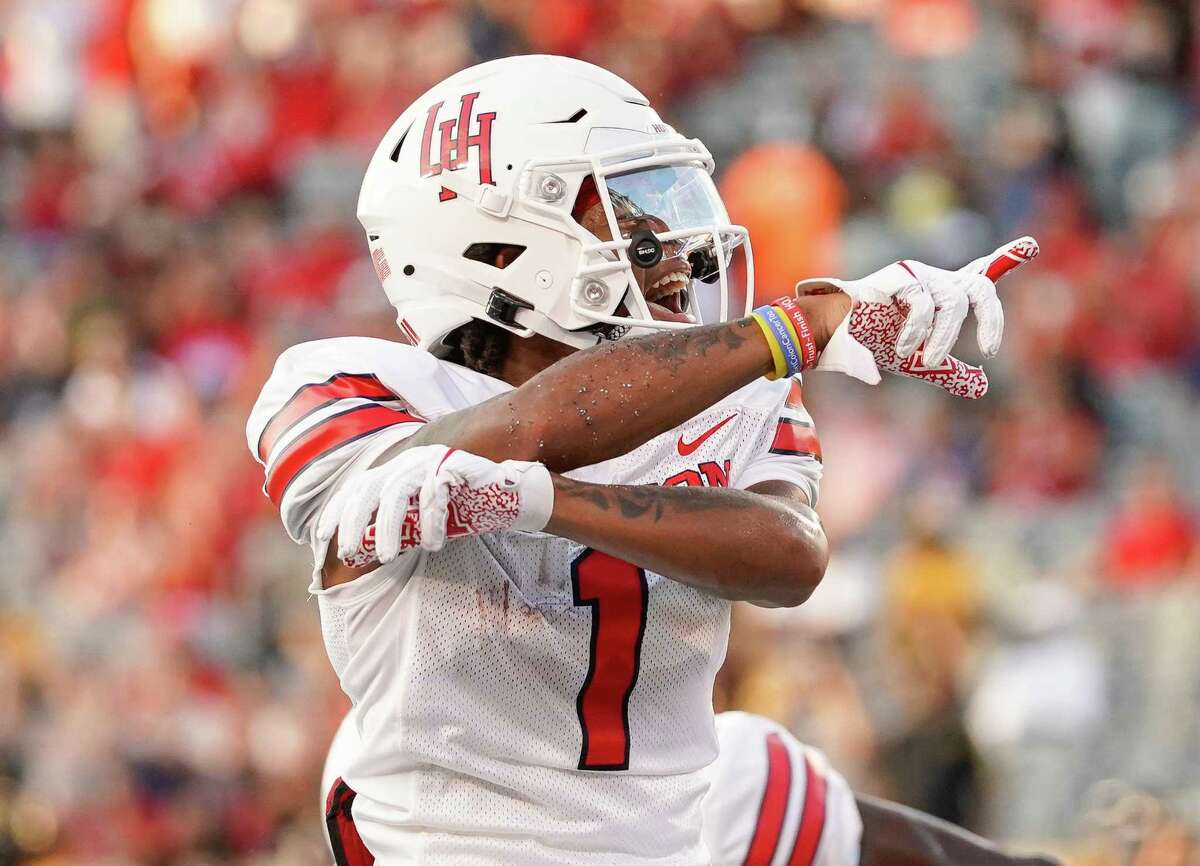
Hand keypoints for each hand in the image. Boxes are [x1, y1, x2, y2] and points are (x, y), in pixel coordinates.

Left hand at [316, 445, 553, 564]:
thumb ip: (395, 527)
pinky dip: (431, 522)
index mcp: (396, 471)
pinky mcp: (451, 464)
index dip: (337, 512)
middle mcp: (407, 462)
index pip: (357, 488)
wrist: (505, 494)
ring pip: (397, 492)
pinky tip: (433, 545)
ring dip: (390, 528)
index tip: (321, 538)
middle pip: (369, 488)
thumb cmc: (462, 510)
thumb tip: (360, 551)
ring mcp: (429, 460)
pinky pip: (434, 494)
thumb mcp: (420, 520)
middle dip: (355, 522)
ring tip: (388, 558)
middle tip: (349, 553)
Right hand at [798, 237, 1038, 397]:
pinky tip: (902, 348)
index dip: (1005, 259)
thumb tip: (983, 386)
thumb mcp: (919, 361)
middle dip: (990, 317)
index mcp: (942, 296)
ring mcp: (919, 276)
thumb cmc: (872, 343)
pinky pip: (925, 303)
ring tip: (931, 360)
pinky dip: (918, 331)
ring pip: (954, 302)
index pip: (979, 274)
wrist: (833, 337)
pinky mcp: (900, 277)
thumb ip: (950, 372)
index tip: (1032, 245)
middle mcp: (935, 281)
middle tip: (989, 350)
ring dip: (945, 337)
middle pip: (979, 286)